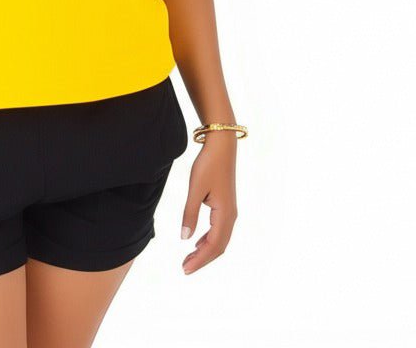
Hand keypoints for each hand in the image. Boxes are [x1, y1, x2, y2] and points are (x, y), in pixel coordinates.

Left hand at [179, 133, 238, 273]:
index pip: (213, 245)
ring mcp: (230, 211)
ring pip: (220, 239)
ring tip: (188, 258)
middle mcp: (230, 216)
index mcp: (225, 214)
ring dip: (205, 251)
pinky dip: (208, 240)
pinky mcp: (225, 205)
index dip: (199, 260)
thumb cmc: (208, 165)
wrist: (221, 146)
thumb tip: (185, 238)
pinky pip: (219, 230)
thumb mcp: (195, 189)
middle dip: (202, 259)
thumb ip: (190, 214)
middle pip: (219, 247)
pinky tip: (197, 242)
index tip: (185, 269)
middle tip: (184, 268)